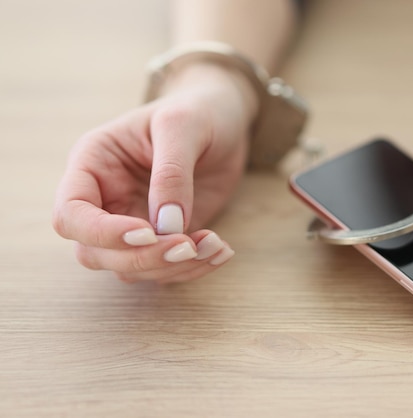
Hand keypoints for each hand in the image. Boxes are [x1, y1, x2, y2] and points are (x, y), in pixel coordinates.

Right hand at [53, 64, 257, 282]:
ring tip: (216, 246)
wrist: (224, 120)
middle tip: (189, 246)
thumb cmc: (197, 111)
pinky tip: (220, 251)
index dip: (102, 233)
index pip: (71, 215)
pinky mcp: (163, 237)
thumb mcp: (184, 126)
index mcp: (93, 164)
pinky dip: (192, 268)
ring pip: (130, 269)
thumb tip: (166, 225)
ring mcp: (132, 221)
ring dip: (173, 268)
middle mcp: (104, 199)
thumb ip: (171, 172)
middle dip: (143, 258)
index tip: (149, 232)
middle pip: (96, 253)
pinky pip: (164, 268)